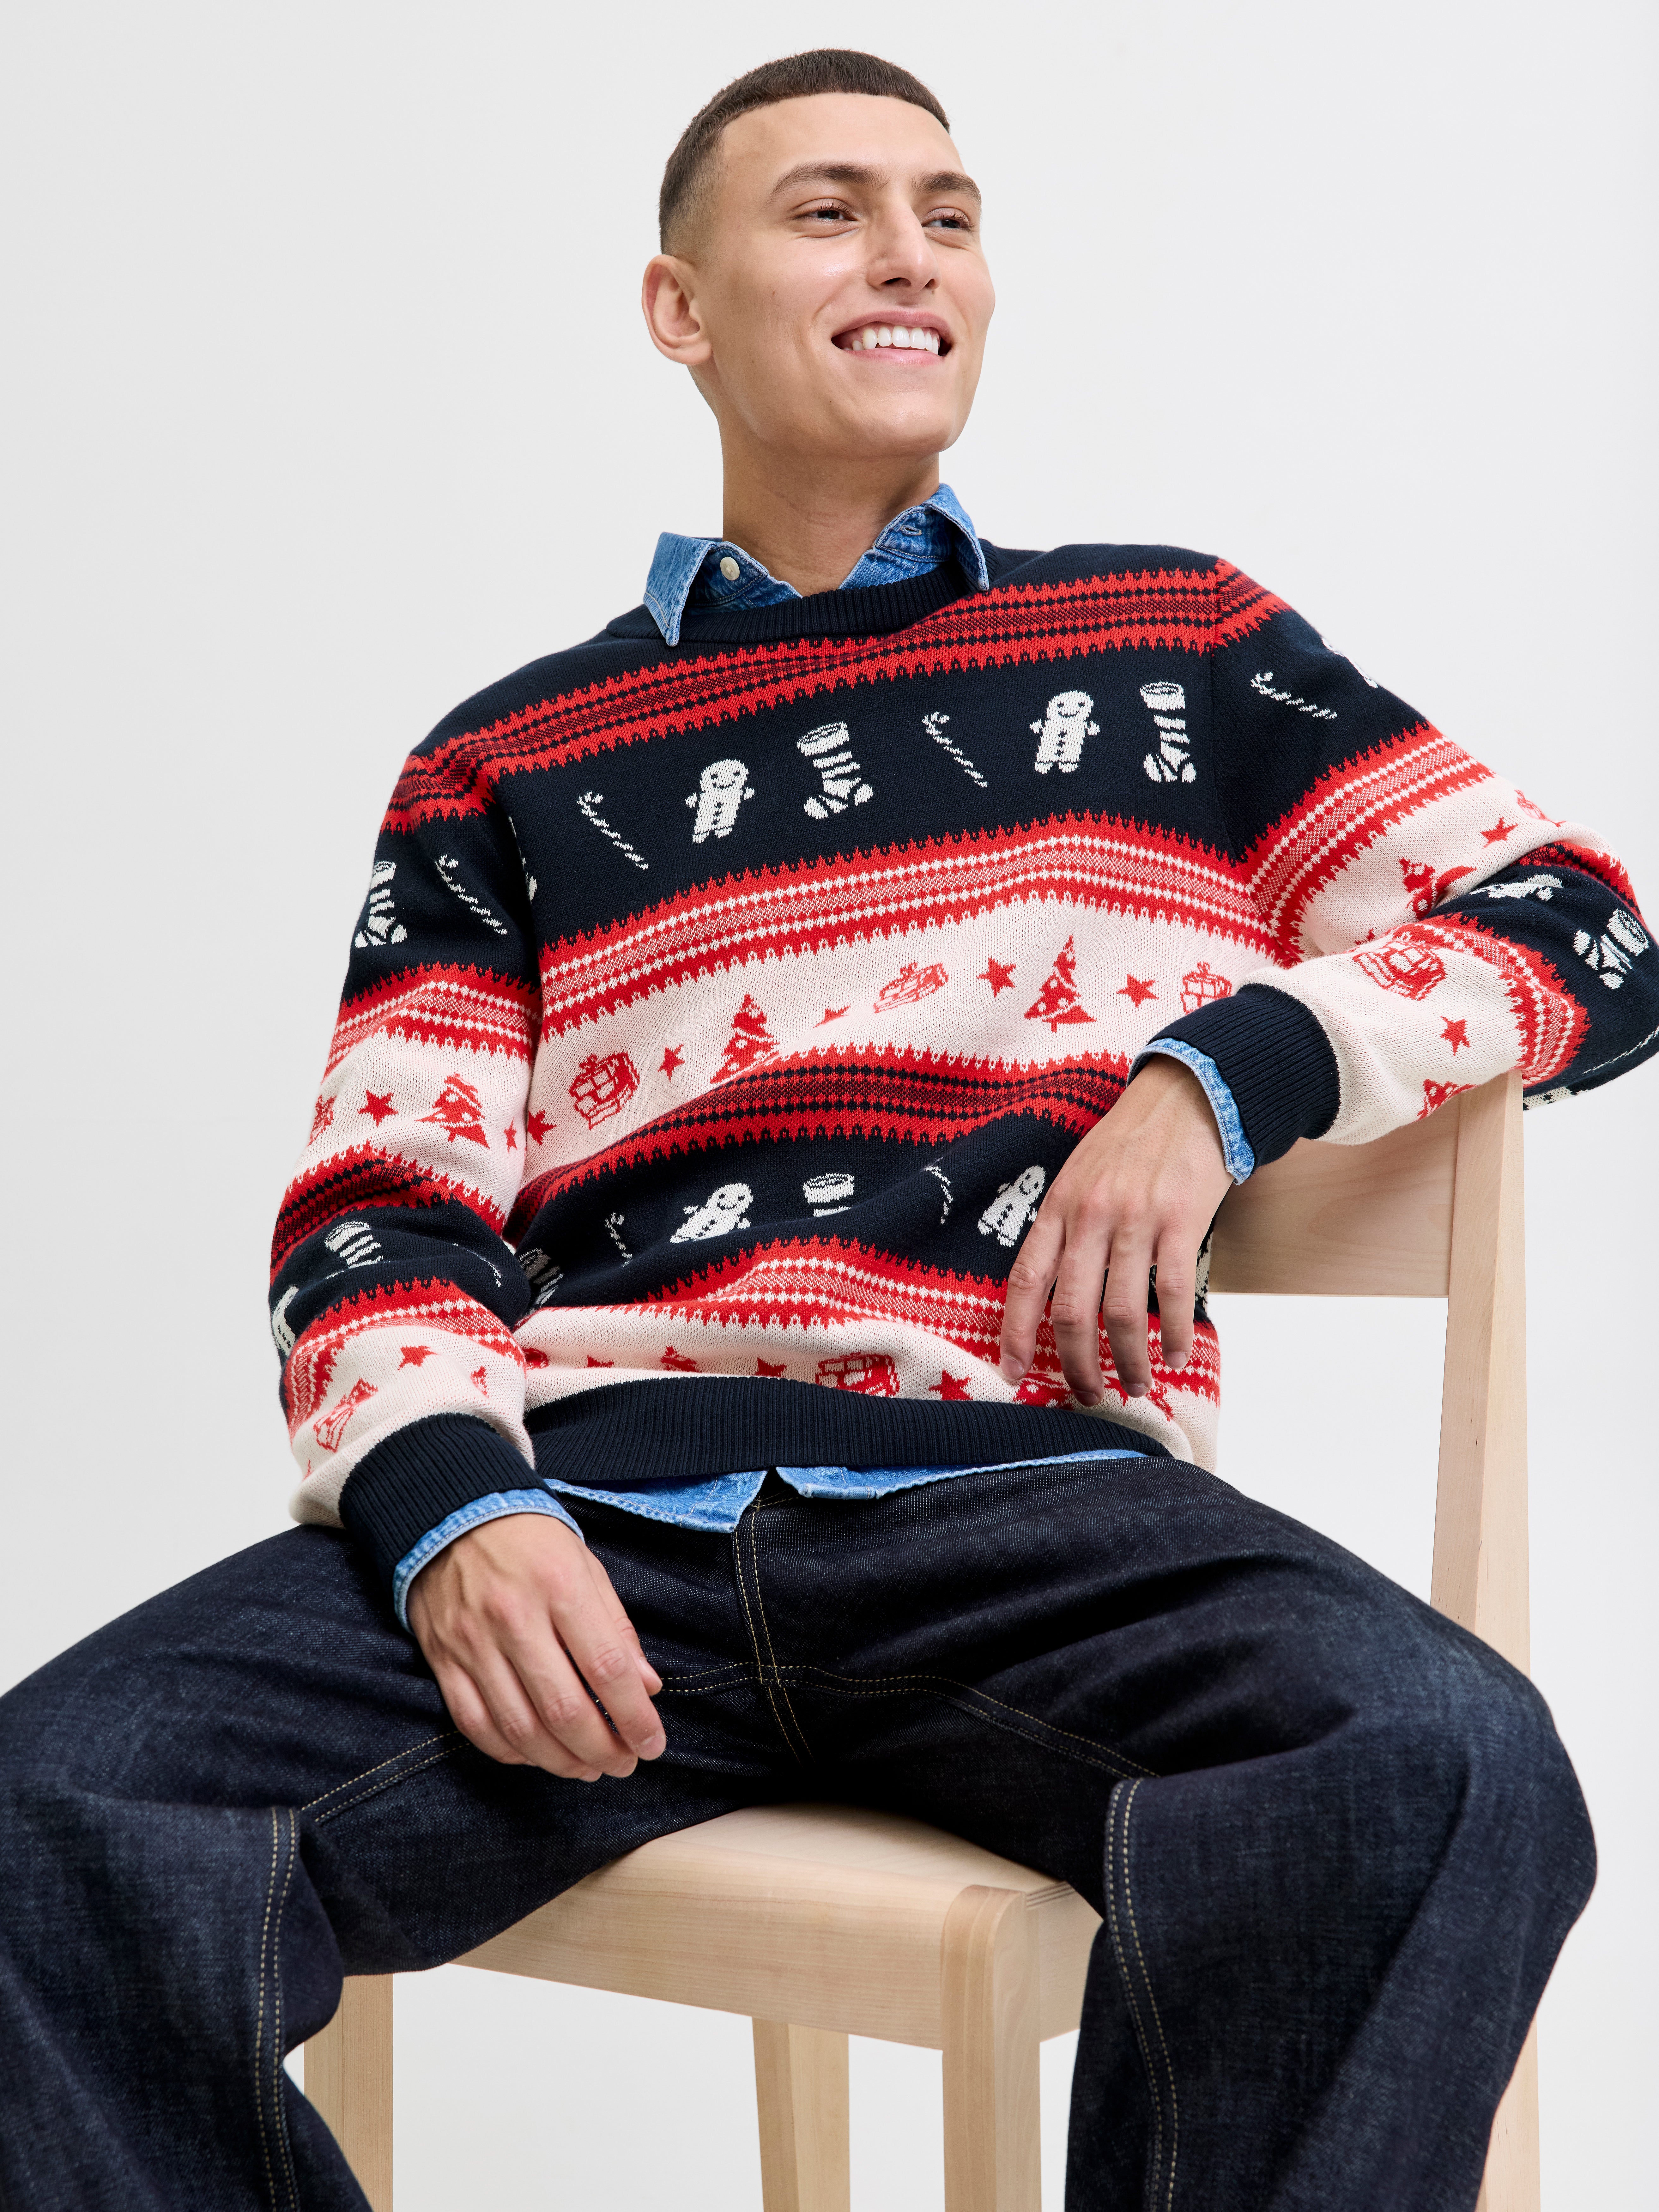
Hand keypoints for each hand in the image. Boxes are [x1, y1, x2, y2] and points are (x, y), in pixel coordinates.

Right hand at [407, 1513, 665, 1780]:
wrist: (451, 1515)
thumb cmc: (530, 1541)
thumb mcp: (585, 1566)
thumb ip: (616, 1627)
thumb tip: (646, 1686)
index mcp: (559, 1587)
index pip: (606, 1668)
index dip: (634, 1717)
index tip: (652, 1744)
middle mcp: (514, 1618)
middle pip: (563, 1709)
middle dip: (602, 1750)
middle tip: (624, 1764)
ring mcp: (473, 1643)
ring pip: (520, 1727)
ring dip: (560, 1761)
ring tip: (588, 1768)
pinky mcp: (444, 1659)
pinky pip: (475, 1724)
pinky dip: (510, 1751)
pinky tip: (537, 1755)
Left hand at [997, 1056, 1232, 1406]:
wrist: (1189, 1095)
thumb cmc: (1131, 1143)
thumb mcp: (1080, 1176)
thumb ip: (1066, 1229)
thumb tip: (1055, 1295)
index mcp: (1058, 1206)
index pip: (1026, 1280)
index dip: (1016, 1333)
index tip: (1014, 1372)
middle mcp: (1090, 1215)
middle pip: (1071, 1310)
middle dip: (1076, 1364)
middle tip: (1087, 1395)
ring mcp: (1136, 1218)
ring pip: (1121, 1311)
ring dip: (1128, 1361)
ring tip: (1136, 1384)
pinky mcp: (1181, 1221)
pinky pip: (1172, 1294)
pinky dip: (1171, 1335)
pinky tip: (1174, 1356)